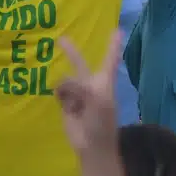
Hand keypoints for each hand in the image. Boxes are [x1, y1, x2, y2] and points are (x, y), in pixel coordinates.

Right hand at [55, 31, 121, 155]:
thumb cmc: (101, 121)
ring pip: (65, 80)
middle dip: (70, 51)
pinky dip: (61, 98)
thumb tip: (58, 83)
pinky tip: (69, 109)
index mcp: (104, 81)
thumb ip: (77, 86)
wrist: (91, 145)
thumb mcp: (95, 99)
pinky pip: (58, 92)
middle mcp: (90, 84)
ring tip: (76, 107)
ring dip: (67, 90)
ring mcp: (77, 93)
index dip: (112, 46)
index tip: (118, 30)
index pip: (109, 59)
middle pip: (80, 63)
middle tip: (60, 38)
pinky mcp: (65, 103)